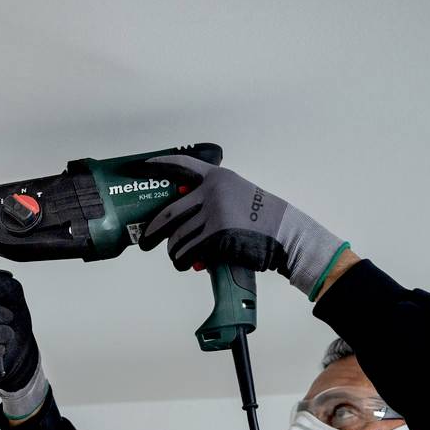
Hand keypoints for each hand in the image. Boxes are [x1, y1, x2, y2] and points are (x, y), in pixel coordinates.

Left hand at [137, 155, 348, 299]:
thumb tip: (179, 222)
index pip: (183, 166)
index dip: (160, 164)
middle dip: (152, 230)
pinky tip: (184, 265)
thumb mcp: (238, 195)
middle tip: (144, 241)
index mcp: (217, 178)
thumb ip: (211, 199)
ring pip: (178, 237)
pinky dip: (183, 261)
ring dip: (173, 252)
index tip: (143, 166)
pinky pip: (189, 250)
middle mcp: (212, 191)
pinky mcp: (217, 235)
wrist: (285, 233)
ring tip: (175, 258)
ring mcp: (214, 212)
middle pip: (169, 212)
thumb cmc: (262, 219)